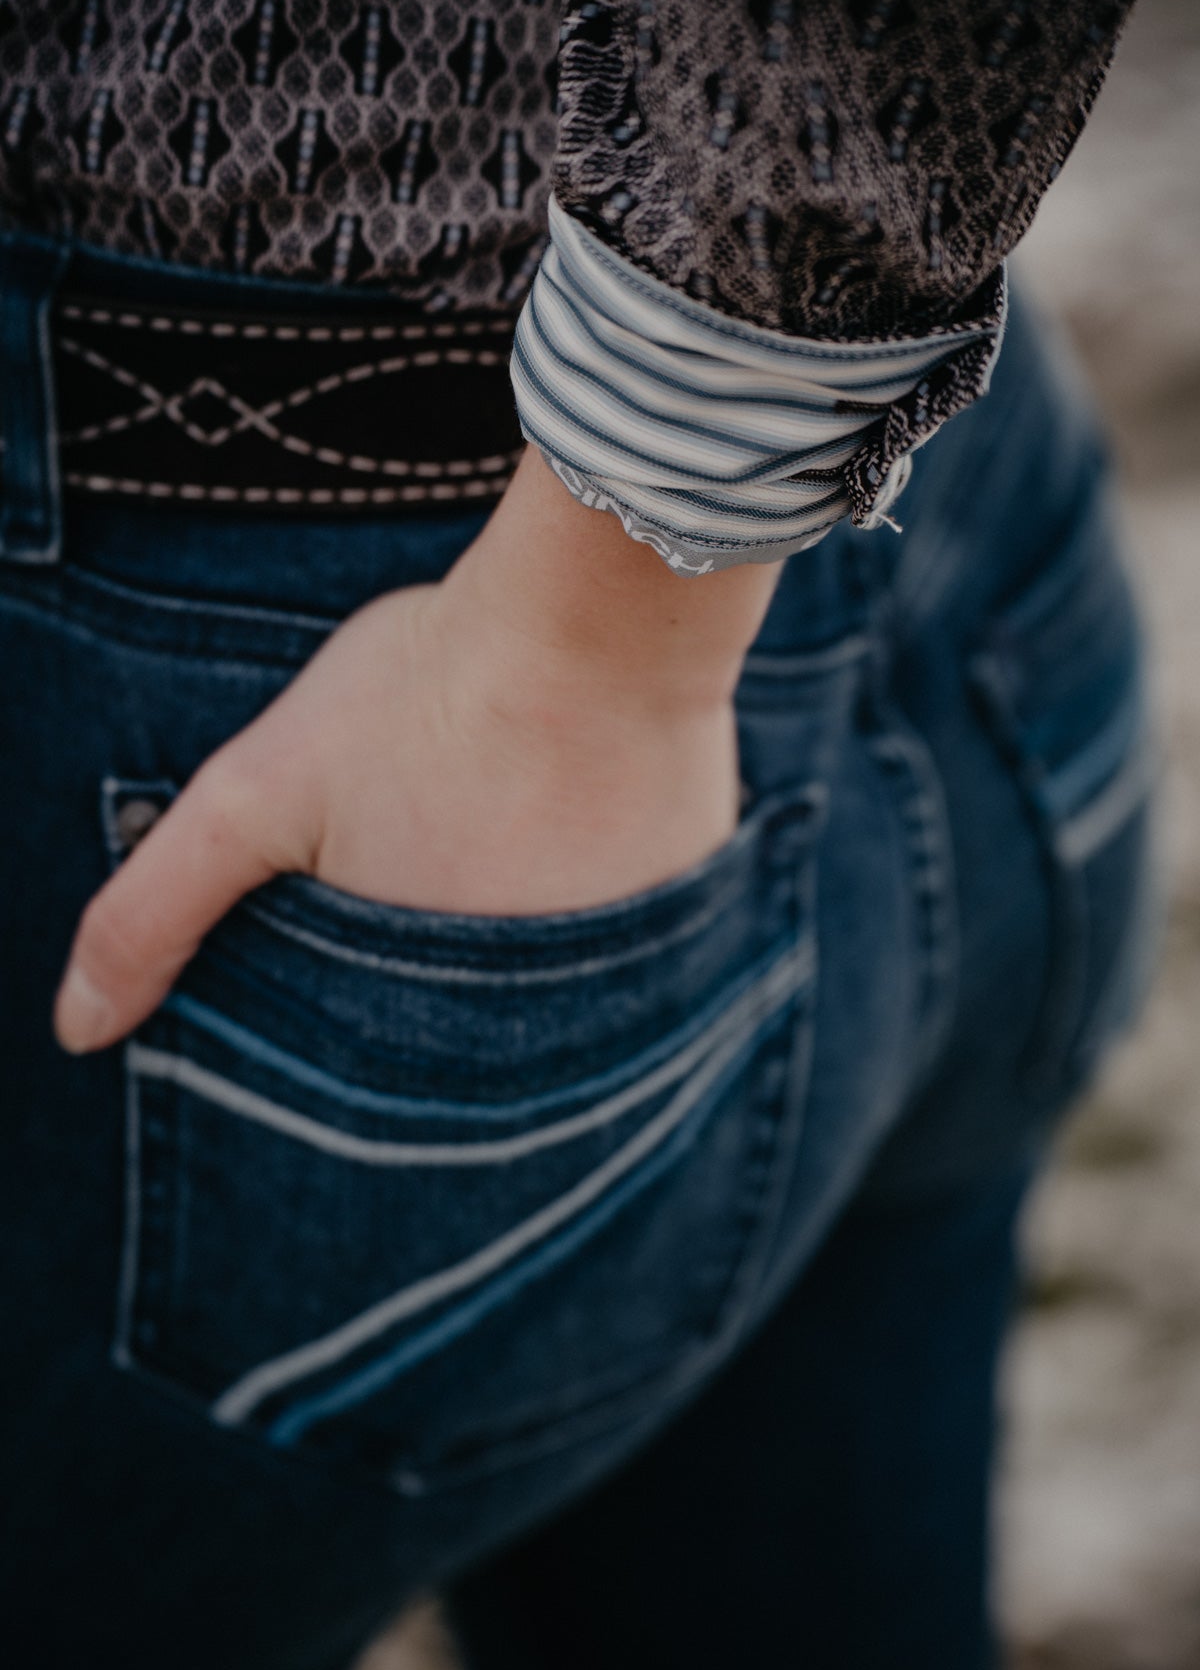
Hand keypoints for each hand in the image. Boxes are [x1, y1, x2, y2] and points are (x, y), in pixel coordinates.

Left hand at [54, 448, 779, 1054]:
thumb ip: (156, 907)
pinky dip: (594, 884)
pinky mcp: (690, 900)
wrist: (599, 612)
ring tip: (498, 818)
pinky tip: (570, 808)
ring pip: (551, 970)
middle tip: (438, 835)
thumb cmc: (424, 694)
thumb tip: (75, 1028)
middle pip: (470, 1020)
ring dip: (520, 917)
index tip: (362, 894)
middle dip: (439, 950)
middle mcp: (541, 1016)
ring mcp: (630, 960)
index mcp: (431, 1008)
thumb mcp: (256, 792)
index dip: (357, 979)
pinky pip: (629, 923)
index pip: (377, 1057)